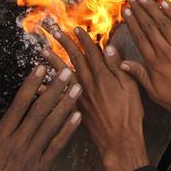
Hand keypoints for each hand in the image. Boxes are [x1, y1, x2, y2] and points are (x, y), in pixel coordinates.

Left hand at [42, 27, 147, 170]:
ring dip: (52, 60)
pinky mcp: (75, 108)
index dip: (83, 39)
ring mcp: (79, 97)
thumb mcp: (131, 88)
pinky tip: (39, 83)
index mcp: (102, 77)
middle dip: (64, 43)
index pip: (90, 52)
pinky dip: (48, 87)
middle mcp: (87, 84)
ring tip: (42, 49)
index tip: (76, 29)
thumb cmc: (129, 115)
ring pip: (63, 74)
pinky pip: (58, 94)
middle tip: (55, 31)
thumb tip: (108, 48)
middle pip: (74, 59)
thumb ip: (118, 67)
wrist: (119, 142)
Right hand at [120, 0, 170, 134]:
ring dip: (152, 7)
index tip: (126, 10)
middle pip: (149, 26)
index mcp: (154, 63)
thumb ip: (139, 75)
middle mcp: (165, 51)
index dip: (132, 22)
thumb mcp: (154, 92)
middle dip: (139, 10)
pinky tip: (164, 3)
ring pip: (163, 22)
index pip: (140, 37)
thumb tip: (122, 63)